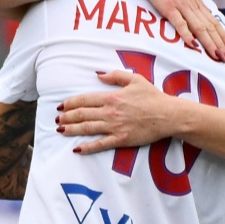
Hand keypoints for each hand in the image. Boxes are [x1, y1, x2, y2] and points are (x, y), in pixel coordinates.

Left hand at [57, 70, 177, 154]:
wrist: (168, 115)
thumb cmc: (153, 97)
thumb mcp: (135, 79)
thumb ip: (115, 76)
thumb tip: (98, 74)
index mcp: (112, 97)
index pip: (85, 100)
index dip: (70, 103)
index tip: (61, 105)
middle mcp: (110, 112)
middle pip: (82, 114)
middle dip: (67, 117)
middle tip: (56, 119)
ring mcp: (115, 127)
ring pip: (87, 129)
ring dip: (71, 129)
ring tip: (60, 130)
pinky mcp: (121, 140)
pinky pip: (100, 144)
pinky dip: (87, 147)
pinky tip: (77, 148)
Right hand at [135, 0, 224, 60]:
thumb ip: (190, 5)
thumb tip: (198, 16)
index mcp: (196, 2)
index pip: (214, 22)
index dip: (223, 36)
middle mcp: (192, 5)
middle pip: (210, 27)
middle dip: (220, 43)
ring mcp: (181, 6)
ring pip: (199, 27)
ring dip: (209, 42)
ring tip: (216, 55)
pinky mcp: (168, 7)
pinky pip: (179, 23)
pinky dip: (187, 34)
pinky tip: (193, 45)